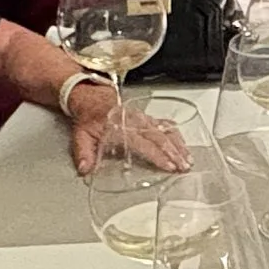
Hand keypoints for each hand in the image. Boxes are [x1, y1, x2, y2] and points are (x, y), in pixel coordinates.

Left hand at [63, 87, 189, 177]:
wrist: (93, 99)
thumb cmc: (90, 119)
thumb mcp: (81, 135)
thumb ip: (83, 153)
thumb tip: (85, 169)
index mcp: (122, 127)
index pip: (143, 143)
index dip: (157, 155)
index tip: (168, 165)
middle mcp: (136, 122)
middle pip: (160, 138)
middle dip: (174, 153)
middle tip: (184, 166)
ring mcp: (144, 119)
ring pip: (166, 131)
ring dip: (179, 145)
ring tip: (188, 159)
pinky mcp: (148, 118)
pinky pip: (165, 125)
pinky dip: (176, 135)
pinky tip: (184, 144)